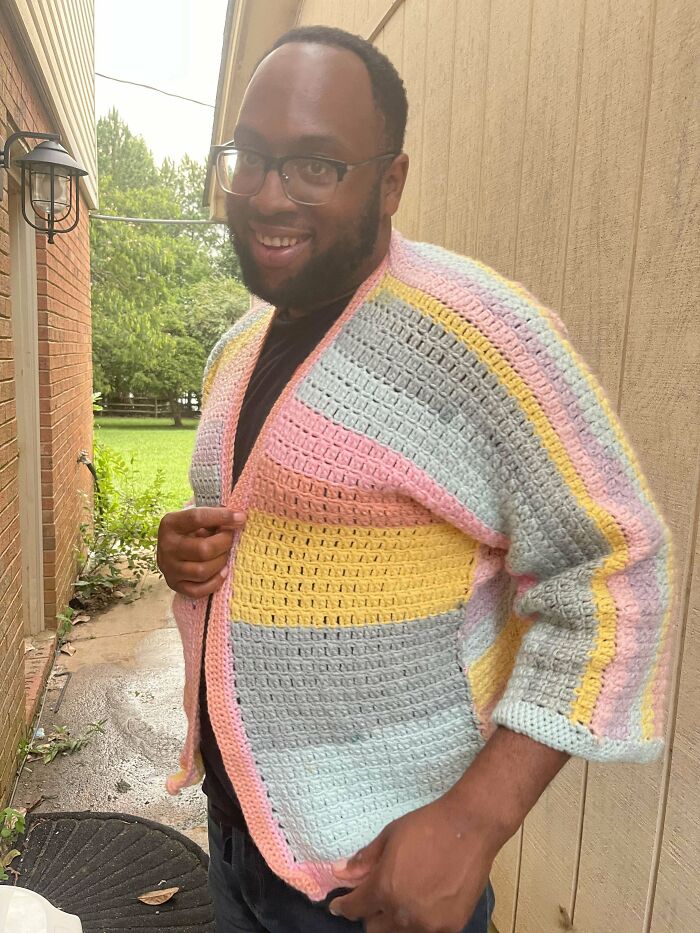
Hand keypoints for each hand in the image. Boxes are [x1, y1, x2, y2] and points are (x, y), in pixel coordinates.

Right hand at [157, 506, 244, 598]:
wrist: (170, 549)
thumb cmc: (190, 531)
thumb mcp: (197, 520)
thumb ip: (214, 517)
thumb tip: (238, 519)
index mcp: (170, 524)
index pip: (197, 518)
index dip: (222, 517)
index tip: (241, 517)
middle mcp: (167, 547)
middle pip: (203, 549)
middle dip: (224, 543)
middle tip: (230, 539)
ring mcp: (169, 568)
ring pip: (202, 571)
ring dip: (221, 562)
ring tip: (225, 554)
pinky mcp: (175, 585)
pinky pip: (198, 590)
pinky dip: (215, 582)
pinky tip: (223, 571)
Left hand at [329, 792, 500, 932]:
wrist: (470, 828)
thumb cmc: (427, 826)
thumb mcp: (389, 836)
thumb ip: (364, 860)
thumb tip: (339, 873)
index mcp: (385, 888)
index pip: (355, 909)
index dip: (343, 907)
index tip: (338, 905)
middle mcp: (404, 913)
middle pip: (374, 928)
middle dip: (371, 913)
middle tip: (378, 896)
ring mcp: (429, 924)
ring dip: (394, 921)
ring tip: (402, 899)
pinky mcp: (451, 928)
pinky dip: (419, 923)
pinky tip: (423, 904)